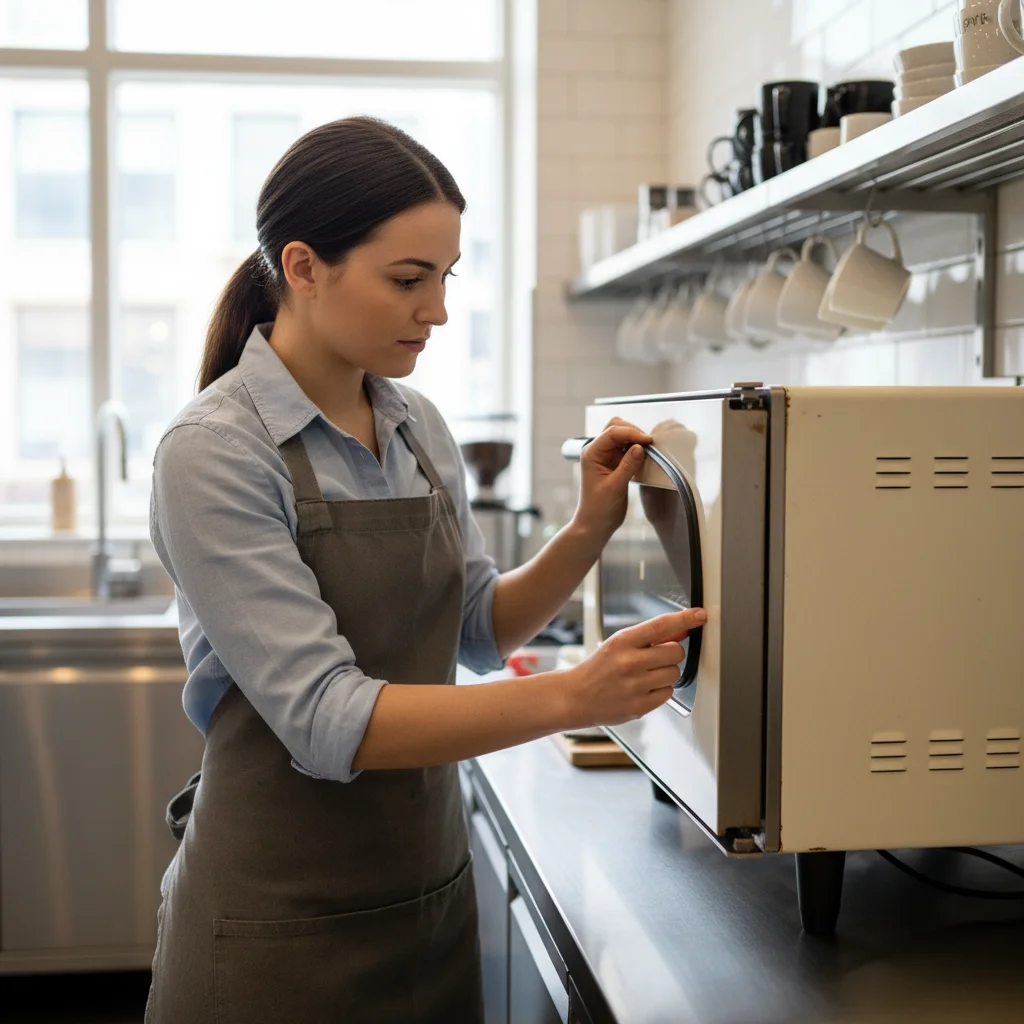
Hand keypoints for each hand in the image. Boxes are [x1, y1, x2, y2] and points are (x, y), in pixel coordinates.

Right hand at [561, 608, 706, 728]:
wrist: (576, 696)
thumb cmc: (599, 668)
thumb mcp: (619, 644)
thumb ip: (651, 637)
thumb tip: (681, 629)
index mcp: (623, 641)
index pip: (660, 625)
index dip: (684, 618)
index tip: (700, 615)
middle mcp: (629, 662)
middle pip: (675, 652)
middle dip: (671, 653)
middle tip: (656, 658)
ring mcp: (635, 686)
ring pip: (674, 673)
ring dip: (666, 673)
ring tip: (646, 675)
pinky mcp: (639, 706)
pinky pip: (668, 693)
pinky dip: (660, 690)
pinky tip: (644, 688)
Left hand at [572, 417, 652, 540]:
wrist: (596, 524)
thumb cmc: (599, 508)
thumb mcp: (615, 487)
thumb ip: (627, 466)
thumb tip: (640, 447)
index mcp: (591, 453)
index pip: (612, 432)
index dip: (632, 433)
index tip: (648, 442)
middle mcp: (597, 451)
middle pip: (616, 428)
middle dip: (633, 432)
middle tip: (649, 445)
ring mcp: (606, 456)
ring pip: (622, 436)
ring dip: (636, 439)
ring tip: (649, 450)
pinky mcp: (615, 463)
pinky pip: (627, 448)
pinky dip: (637, 449)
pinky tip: (645, 456)